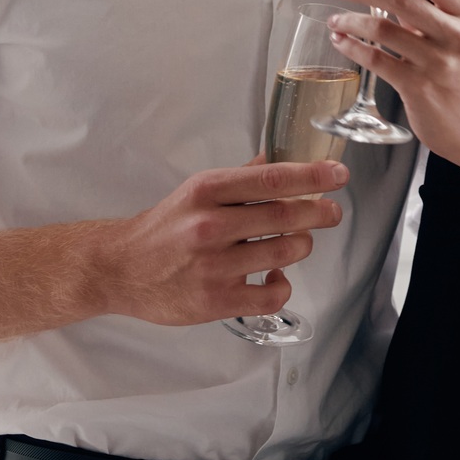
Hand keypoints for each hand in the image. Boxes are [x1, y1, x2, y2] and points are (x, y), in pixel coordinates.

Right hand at [93, 159, 346, 325]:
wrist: (121, 269)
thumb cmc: (164, 228)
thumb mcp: (197, 192)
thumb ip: (241, 178)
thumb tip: (281, 158)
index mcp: (206, 191)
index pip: (271, 179)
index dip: (312, 175)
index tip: (337, 174)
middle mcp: (210, 226)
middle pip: (285, 216)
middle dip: (319, 212)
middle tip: (332, 211)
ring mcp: (213, 266)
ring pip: (284, 253)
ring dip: (301, 245)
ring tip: (298, 241)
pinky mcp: (216, 301)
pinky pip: (272, 294)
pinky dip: (283, 285)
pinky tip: (276, 276)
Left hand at [327, 0, 459, 163]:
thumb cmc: (459, 75)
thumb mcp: (456, 36)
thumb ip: (428, 12)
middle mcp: (456, 34)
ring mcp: (437, 61)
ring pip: (383, 29)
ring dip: (351, 21)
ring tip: (335, 19)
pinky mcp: (418, 86)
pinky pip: (376, 60)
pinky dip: (352, 48)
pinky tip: (340, 41)